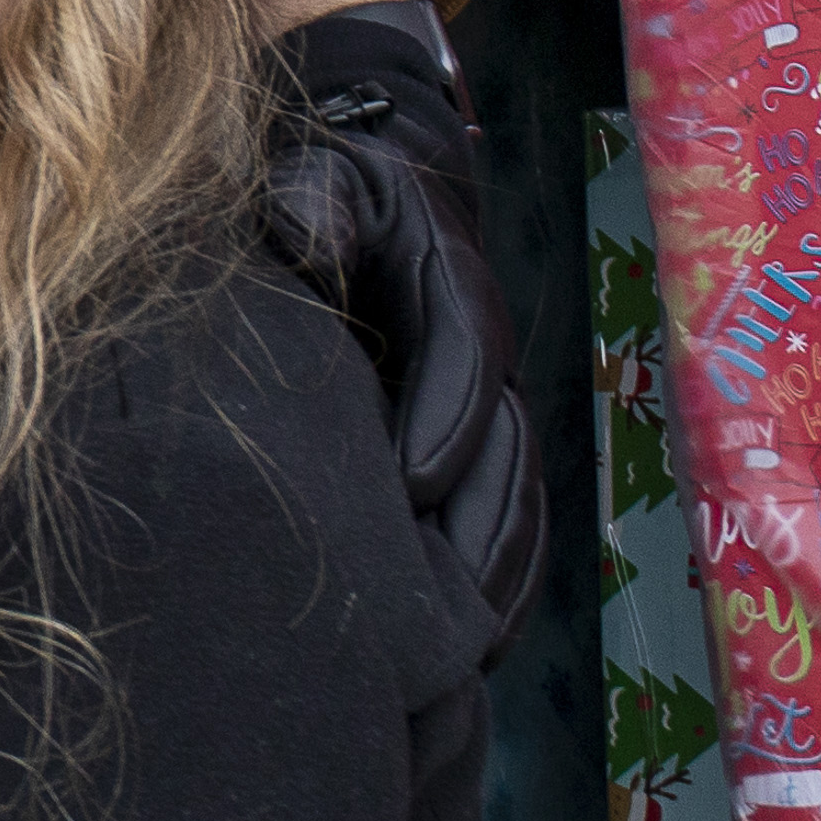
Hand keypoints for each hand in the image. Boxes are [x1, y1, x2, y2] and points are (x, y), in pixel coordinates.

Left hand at [264, 9, 542, 663]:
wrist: (367, 174)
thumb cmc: (326, 180)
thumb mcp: (317, 172)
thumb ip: (313, 200)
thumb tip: (305, 230)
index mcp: (447, 282)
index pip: (464, 350)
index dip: (448, 415)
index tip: (412, 482)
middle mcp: (484, 351)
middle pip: (506, 447)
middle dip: (480, 528)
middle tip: (445, 604)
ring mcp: (487, 403)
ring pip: (516, 496)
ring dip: (499, 573)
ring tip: (467, 648)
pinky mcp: (475, 440)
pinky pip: (505, 518)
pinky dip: (499, 581)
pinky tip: (476, 645)